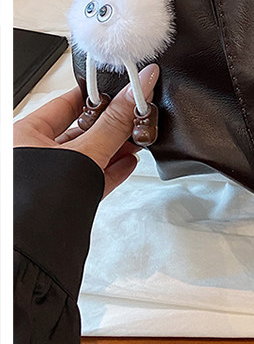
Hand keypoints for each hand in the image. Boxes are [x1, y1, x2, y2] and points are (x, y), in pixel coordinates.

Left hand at [13, 64, 159, 196]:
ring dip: (115, 148)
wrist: (30, 255)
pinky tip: (128, 164)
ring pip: (86, 154)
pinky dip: (110, 170)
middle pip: (80, 129)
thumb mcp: (85, 153)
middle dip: (112, 124)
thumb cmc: (34, 205)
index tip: (125, 89)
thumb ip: (117, 121)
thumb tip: (140, 88)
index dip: (99, 95)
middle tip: (137, 116)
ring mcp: (46, 178)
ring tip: (138, 140)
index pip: (69, 102)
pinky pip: (89, 177)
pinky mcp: (60, 200)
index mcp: (23, 134)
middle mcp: (30, 155)